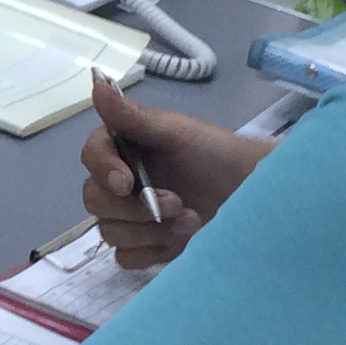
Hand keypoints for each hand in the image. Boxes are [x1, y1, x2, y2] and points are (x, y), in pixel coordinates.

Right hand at [79, 75, 273, 270]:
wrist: (254, 195)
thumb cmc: (217, 156)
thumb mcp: (177, 132)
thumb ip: (133, 117)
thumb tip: (96, 87)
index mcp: (122, 149)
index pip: (91, 158)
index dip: (104, 170)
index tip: (127, 182)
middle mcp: (120, 183)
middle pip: (95, 201)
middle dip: (135, 207)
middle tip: (176, 203)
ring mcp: (131, 218)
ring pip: (111, 232)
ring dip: (150, 231)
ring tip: (190, 221)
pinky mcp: (146, 246)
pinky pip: (126, 258)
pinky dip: (152, 251)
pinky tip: (181, 240)